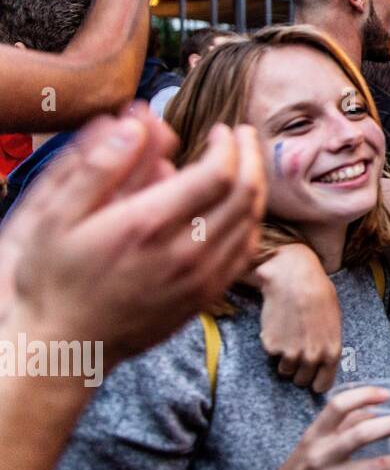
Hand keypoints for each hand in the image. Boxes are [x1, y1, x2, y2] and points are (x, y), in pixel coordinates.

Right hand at [0, 112, 265, 365]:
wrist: (65, 345)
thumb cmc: (54, 277)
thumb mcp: (56, 216)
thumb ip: (100, 166)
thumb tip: (138, 124)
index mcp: (148, 225)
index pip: (217, 174)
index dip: (229, 145)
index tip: (222, 129)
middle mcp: (184, 253)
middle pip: (245, 194)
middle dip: (250, 156)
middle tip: (244, 135)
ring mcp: (200, 279)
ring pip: (252, 222)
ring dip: (255, 185)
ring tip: (245, 162)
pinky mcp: (205, 297)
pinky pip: (246, 252)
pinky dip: (251, 221)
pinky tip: (240, 206)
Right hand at [257, 244, 341, 392]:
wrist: (294, 279)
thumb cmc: (318, 295)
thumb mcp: (334, 322)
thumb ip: (328, 345)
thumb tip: (323, 362)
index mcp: (331, 351)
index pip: (323, 385)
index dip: (316, 382)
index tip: (312, 378)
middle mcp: (312, 356)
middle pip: (301, 381)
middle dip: (300, 370)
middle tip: (297, 352)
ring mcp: (290, 353)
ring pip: (285, 370)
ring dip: (285, 359)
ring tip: (289, 337)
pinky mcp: (272, 346)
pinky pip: (272, 355)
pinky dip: (273, 345)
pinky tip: (279, 327)